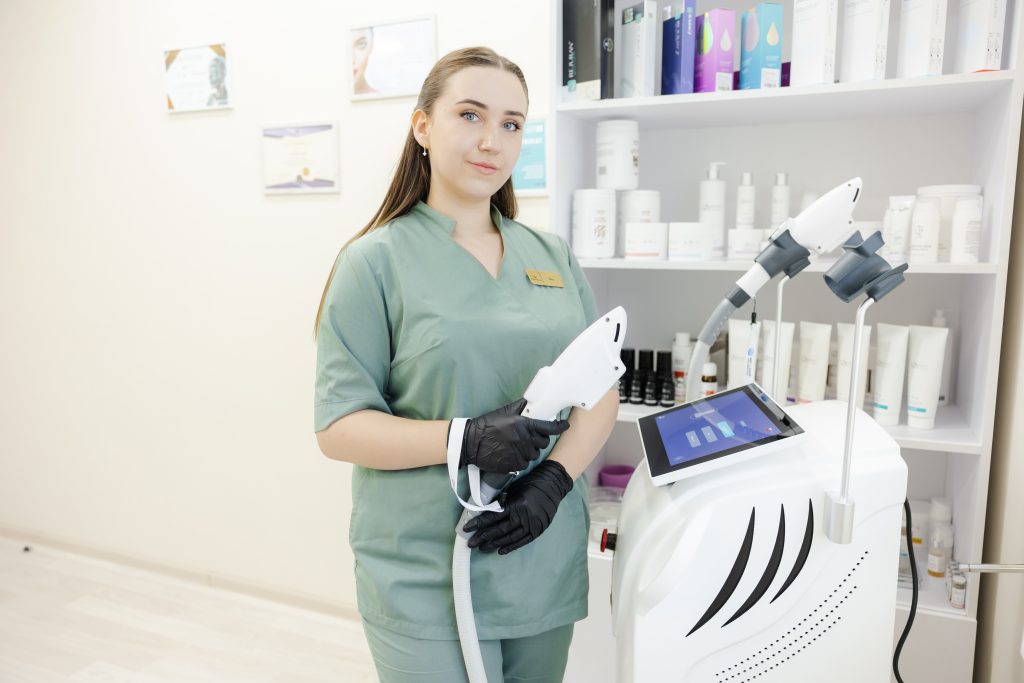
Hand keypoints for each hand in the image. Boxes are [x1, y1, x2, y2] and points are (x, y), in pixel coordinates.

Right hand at [454, 398, 569, 473]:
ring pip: (534, 455)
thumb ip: (520, 408)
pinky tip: (512, 455)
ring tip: (518, 446)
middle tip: (530, 437)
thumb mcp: (504, 412)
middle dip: (539, 440)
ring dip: (530, 451)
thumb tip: (532, 403)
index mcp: (523, 425)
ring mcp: (519, 453)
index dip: (559, 426)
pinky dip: (521, 460)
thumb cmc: (487, 425)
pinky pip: (525, 464)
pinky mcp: (513, 465)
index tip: (565, 425)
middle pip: (543, 442)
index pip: (548, 427)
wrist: (471, 442)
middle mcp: (524, 439)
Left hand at [463, 460, 573, 554]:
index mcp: (513, 504)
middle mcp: (521, 517)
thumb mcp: (513, 490)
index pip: (491, 517)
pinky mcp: (537, 531)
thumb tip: (487, 511)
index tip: (466, 528)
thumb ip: (502, 502)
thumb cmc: (530, 485)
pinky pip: (521, 542)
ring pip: (508, 538)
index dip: (478, 523)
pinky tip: (500, 551)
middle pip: (497, 530)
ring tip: (482, 548)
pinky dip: (510, 547)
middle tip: (471, 543)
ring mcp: (530, 525)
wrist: (552, 485)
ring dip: (493, 544)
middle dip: (482, 537)